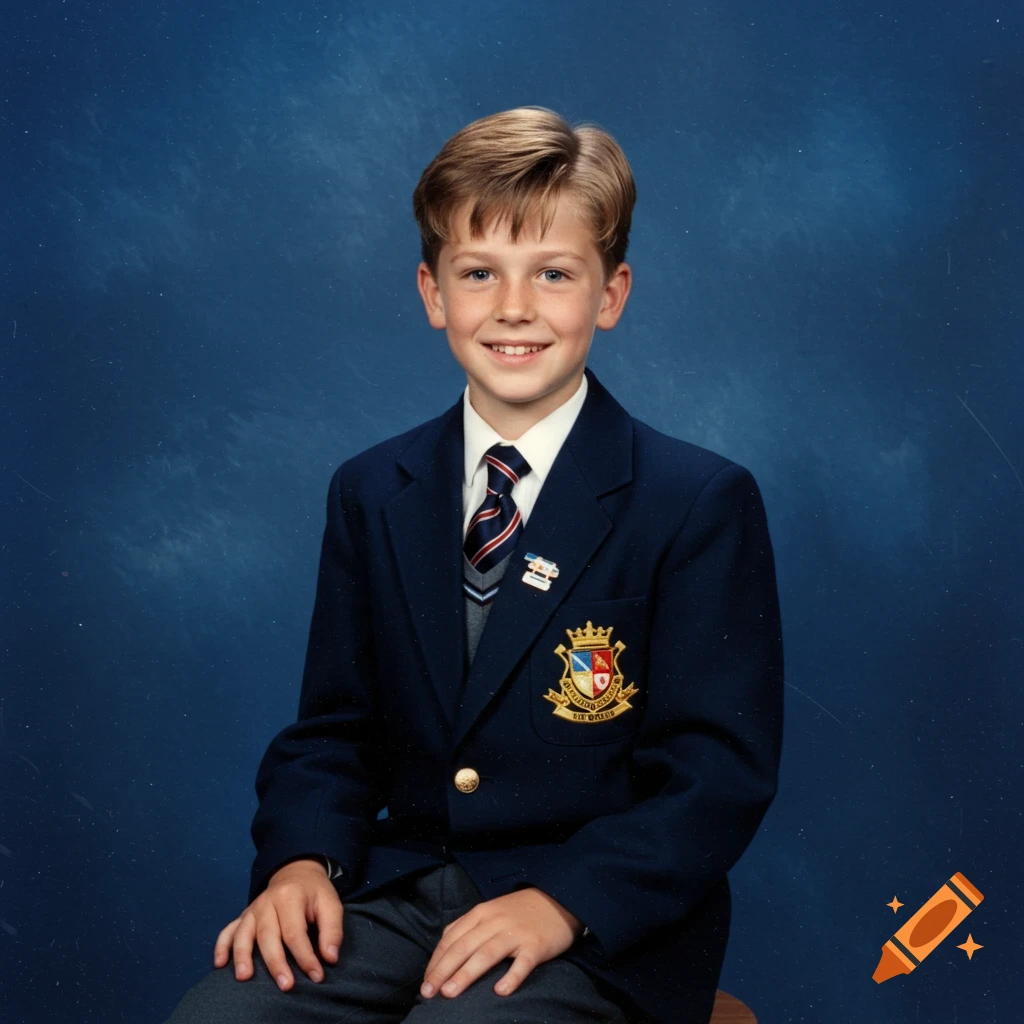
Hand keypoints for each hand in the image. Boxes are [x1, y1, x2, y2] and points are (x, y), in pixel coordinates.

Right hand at [213, 858, 342, 991]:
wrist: (295, 873)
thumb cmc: (315, 893)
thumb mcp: (331, 904)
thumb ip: (332, 930)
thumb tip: (330, 958)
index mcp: (290, 897)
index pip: (295, 932)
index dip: (306, 957)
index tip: (317, 976)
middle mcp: (266, 902)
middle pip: (268, 935)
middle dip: (276, 963)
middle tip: (286, 985)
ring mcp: (252, 909)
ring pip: (243, 934)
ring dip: (243, 956)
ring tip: (245, 977)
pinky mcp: (243, 916)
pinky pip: (228, 931)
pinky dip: (221, 946)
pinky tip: (220, 964)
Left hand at [420, 886, 582, 999]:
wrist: (557, 899)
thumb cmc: (518, 912)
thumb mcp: (489, 913)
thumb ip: (467, 929)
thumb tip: (441, 954)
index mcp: (480, 914)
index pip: (451, 939)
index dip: (435, 962)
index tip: (424, 984)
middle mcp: (494, 922)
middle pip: (464, 947)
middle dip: (443, 971)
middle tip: (428, 993)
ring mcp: (515, 933)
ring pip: (486, 954)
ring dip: (466, 974)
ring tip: (450, 993)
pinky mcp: (536, 945)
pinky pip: (522, 963)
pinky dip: (511, 976)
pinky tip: (500, 991)